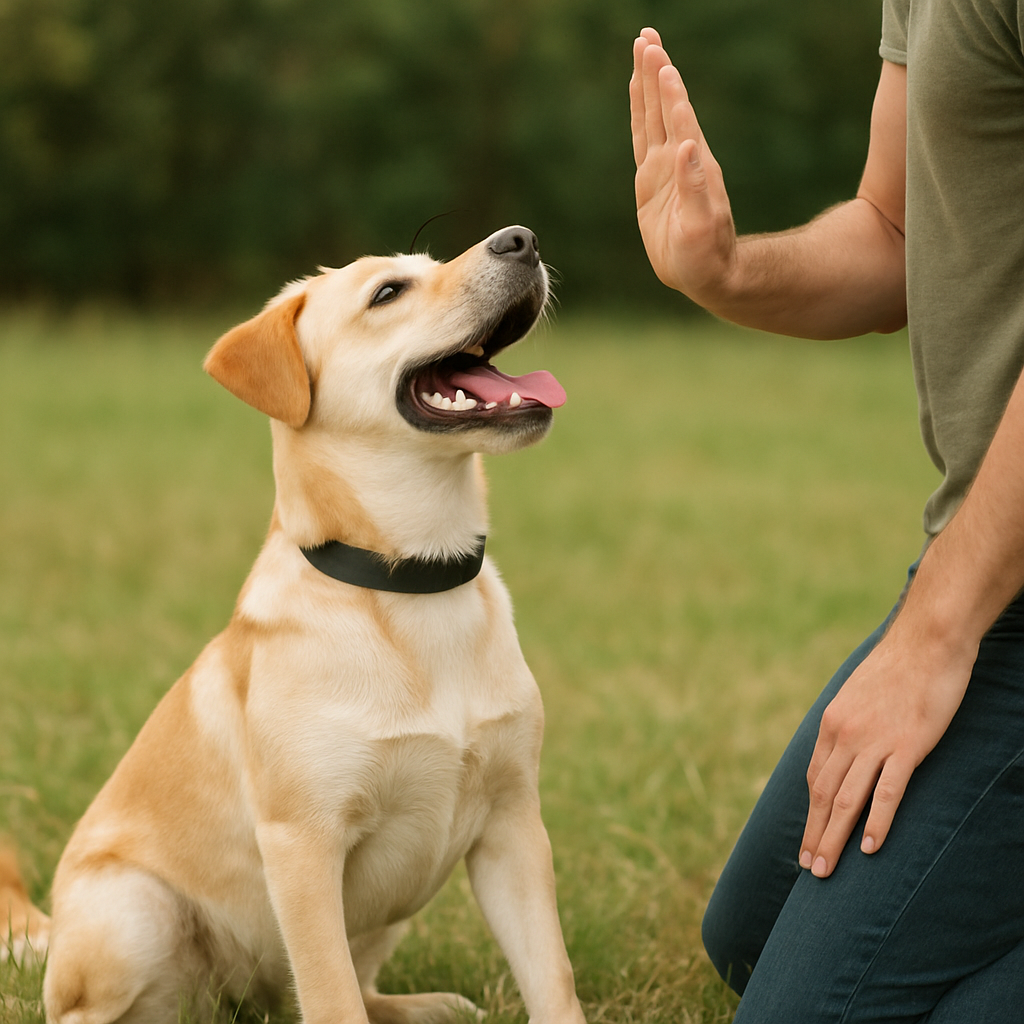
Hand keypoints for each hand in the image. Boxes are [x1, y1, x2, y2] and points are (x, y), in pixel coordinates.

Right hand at [629, 28, 737, 302]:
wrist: (705, 273)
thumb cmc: (706, 255)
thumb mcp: (701, 226)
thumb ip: (696, 186)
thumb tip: (687, 146)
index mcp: (692, 167)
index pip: (679, 121)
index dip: (669, 93)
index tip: (661, 62)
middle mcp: (679, 160)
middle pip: (664, 107)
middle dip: (656, 72)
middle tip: (648, 36)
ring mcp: (665, 168)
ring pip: (653, 117)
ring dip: (647, 84)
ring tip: (643, 48)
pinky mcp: (651, 181)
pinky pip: (643, 138)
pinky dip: (640, 112)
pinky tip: (638, 93)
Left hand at [799, 614, 976, 876]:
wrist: (926, 642)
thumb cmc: (897, 669)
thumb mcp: (857, 696)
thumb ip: (847, 725)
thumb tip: (843, 749)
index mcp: (832, 723)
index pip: (815, 778)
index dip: (810, 813)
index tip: (808, 839)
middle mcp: (845, 734)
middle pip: (824, 795)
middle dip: (815, 834)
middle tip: (810, 869)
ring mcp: (875, 741)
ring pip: (847, 799)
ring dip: (835, 837)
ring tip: (827, 870)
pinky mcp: (907, 745)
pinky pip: (887, 791)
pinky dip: (877, 821)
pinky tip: (871, 849)